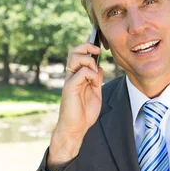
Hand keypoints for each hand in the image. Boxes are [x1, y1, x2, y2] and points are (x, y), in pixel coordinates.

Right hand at [48, 42, 102, 167]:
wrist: (77, 128)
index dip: (87, 45)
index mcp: (78, 76)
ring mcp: (70, 80)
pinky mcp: (70, 87)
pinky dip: (91, 74)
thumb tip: (99, 67)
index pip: (80, 55)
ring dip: (88, 59)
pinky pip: (81, 72)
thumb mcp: (96, 93)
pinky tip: (94, 83)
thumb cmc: (84, 113)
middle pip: (74, 51)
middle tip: (98, 51)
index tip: (98, 42)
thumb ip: (97, 80)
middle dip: (87, 46)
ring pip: (74, 56)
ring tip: (95, 70)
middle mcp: (72, 76)